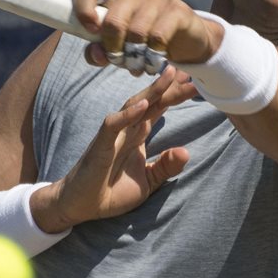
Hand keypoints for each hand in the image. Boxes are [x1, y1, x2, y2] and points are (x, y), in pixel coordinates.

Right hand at [31, 65, 196, 230]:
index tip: (196, 82)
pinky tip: (144, 104)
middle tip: (192, 71)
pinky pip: (113, 125)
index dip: (175, 95)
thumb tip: (185, 152)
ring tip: (171, 75)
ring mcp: (114, 136)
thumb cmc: (111, 192)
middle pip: (151, 102)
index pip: (159, 109)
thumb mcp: (148, 182)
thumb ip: (166, 167)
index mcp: (138, 135)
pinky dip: (128, 114)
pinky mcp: (101, 146)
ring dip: (153, 91)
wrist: (81, 206)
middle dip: (171, 87)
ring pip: (133, 106)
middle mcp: (127, 130)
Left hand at [71, 0, 223, 68]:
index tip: (90, 30)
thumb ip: (98, 52)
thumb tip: (97, 54)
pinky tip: (152, 64)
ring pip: (136, 31)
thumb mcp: (116, 49)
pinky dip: (152, 56)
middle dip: (113, 48)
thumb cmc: (142, 44)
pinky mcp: (177, 9)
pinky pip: (158, 37)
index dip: (83, 7)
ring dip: (134, 57)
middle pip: (113, 20)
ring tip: (137, 67)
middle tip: (118, 62)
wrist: (186, 42)